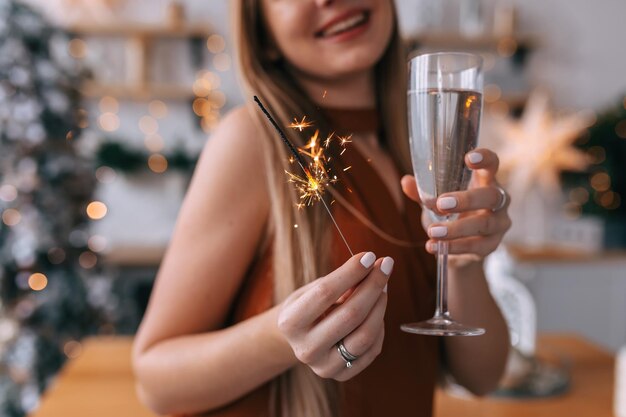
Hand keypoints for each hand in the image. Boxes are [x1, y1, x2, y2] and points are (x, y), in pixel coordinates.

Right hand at [277, 252, 392, 380]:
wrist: (299, 340)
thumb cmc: (308, 307)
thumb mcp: (313, 289)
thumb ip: (341, 281)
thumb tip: (374, 266)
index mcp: (289, 323)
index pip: (325, 292)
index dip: (350, 272)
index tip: (369, 255)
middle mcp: (305, 349)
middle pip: (350, 314)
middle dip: (372, 285)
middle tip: (385, 265)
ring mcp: (324, 366)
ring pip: (365, 335)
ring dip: (380, 306)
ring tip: (383, 287)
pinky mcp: (342, 375)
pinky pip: (372, 349)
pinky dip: (380, 326)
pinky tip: (376, 312)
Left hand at [401, 149, 510, 265]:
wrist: (459, 247)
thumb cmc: (451, 213)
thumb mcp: (436, 200)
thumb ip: (423, 191)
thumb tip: (406, 181)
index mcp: (485, 181)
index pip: (492, 164)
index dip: (484, 158)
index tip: (468, 158)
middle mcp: (498, 201)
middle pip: (491, 196)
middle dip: (466, 199)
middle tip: (441, 204)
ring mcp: (498, 224)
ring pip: (485, 224)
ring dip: (457, 228)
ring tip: (432, 231)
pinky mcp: (492, 245)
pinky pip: (476, 246)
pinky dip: (454, 247)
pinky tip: (433, 246)